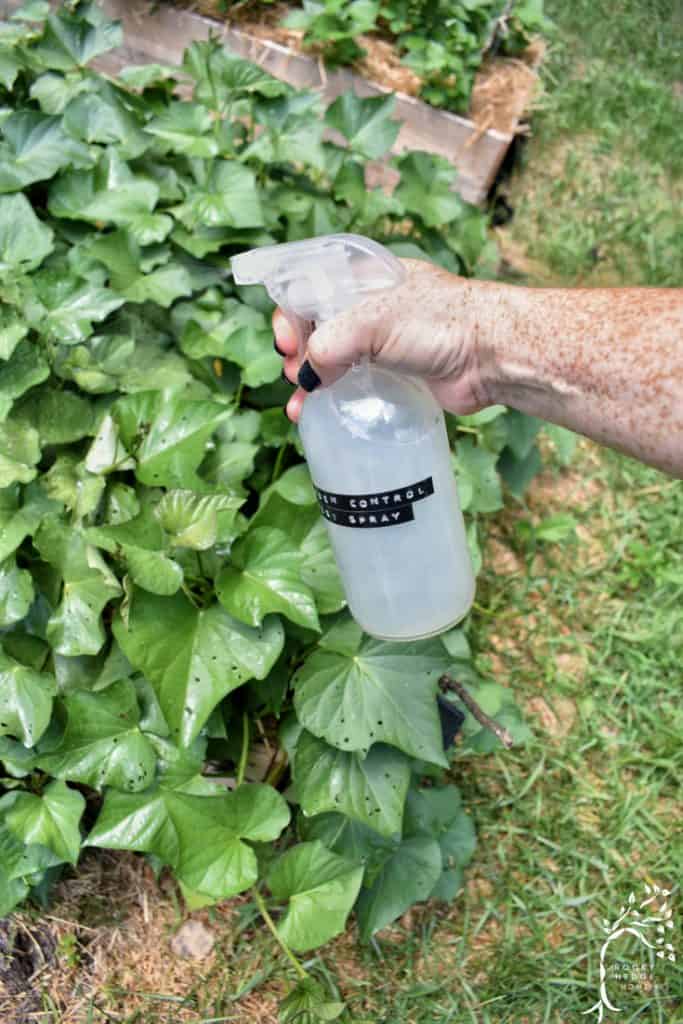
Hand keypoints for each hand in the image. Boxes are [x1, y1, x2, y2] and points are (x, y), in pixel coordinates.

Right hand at [273, 258, 494, 421]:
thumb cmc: (439, 322)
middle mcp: (370, 308)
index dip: (291, 313)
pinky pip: (353, 386)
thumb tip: (307, 377)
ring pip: (331, 360)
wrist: (493, 355)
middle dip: (297, 352)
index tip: (286, 340)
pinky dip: (330, 399)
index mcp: (364, 279)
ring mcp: (383, 344)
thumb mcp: (374, 321)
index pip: (310, 287)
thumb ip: (330, 343)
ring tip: (300, 403)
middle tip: (295, 372)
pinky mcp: (395, 376)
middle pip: (316, 328)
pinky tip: (314, 414)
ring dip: (308, 381)